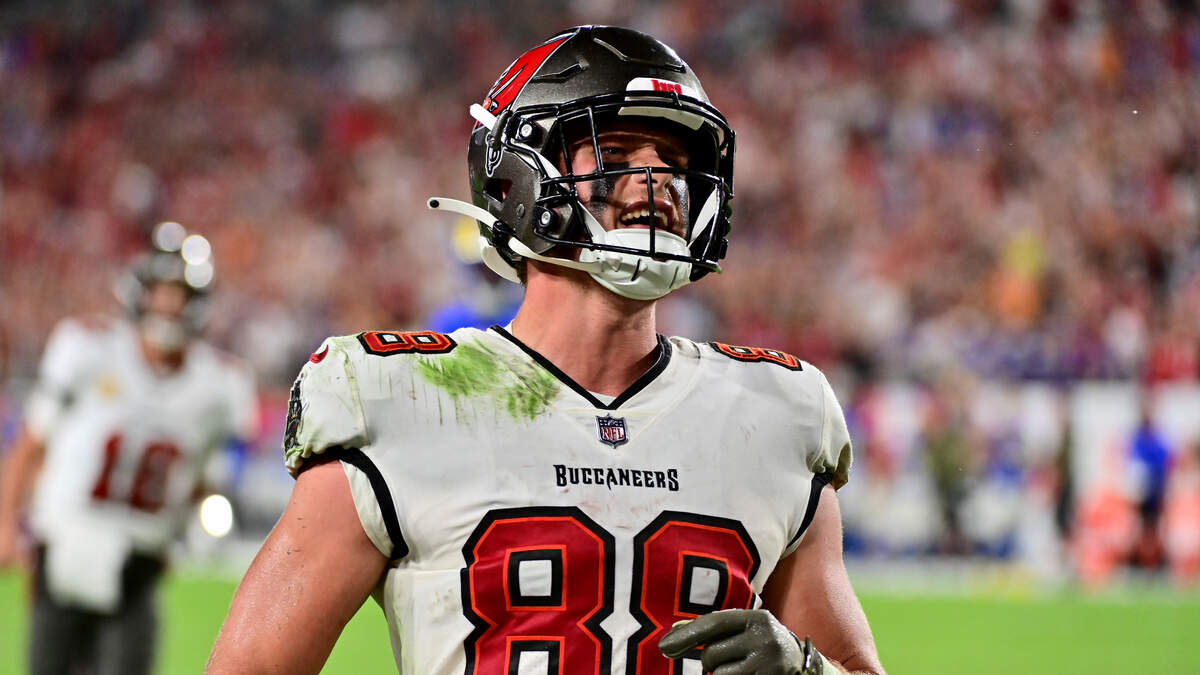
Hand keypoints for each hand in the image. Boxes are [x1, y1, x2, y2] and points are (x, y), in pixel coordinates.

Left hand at [659, 609, 813, 674]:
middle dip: (710, 660)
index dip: (687, 634)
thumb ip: (713, 629)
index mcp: (758, 618)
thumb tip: (674, 634)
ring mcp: (769, 664)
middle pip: (712, 653)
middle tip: (726, 660)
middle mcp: (766, 639)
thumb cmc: (761, 643)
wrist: (801, 664)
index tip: (664, 647)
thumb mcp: (743, 629)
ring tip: (739, 669)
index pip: (714, 622)